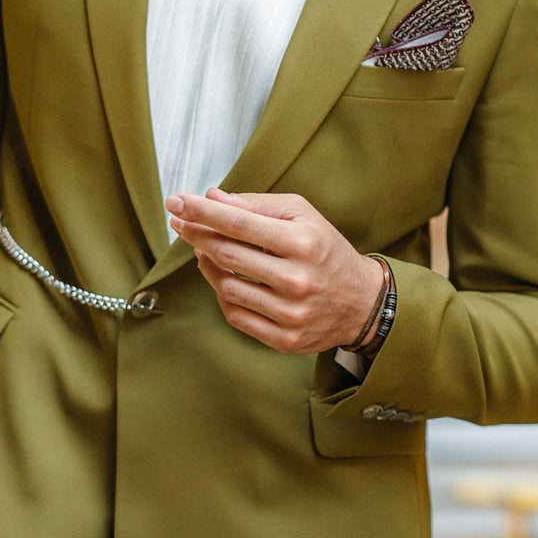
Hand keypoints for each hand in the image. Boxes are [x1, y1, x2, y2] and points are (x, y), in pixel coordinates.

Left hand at [166, 189, 382, 354]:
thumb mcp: (303, 215)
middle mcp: (297, 280)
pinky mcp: (285, 339)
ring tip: (204, 250)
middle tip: (180, 223)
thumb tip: (212, 199)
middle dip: (196, 235)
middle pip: (227, 255)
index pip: (239, 223)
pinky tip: (223, 278)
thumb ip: (257, 205)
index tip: (175, 203)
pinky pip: (235, 315)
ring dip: (207, 265)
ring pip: (226, 287)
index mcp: (303, 242)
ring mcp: (291, 313)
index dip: (201, 212)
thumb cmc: (326, 251)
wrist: (362, 302)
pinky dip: (222, 294)